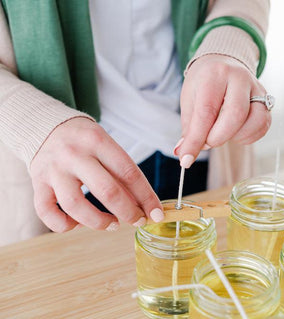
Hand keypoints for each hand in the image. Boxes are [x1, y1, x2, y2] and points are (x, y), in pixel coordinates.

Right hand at [30, 118, 163, 231]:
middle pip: (107, 191)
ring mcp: (53, 170)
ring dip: (99, 222)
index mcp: (97, 141)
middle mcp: (74, 154)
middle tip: (138, 221)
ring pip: (75, 205)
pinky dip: (64, 225)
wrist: (45, 126)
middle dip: (128, 212)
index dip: (146, 197)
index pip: (129, 172)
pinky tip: (77, 224)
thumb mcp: (107, 146)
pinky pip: (46, 212)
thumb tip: (143, 205)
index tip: (156, 213)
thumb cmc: (84, 141)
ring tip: (112, 224)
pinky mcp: (37, 183)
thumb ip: (122, 173)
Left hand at [174, 54, 271, 166]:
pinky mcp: (267, 100)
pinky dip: (248, 136)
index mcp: (215, 74)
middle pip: (235, 115)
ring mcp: (257, 88)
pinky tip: (236, 133)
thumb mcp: (189, 98)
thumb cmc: (204, 83)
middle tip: (207, 142)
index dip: (196, 139)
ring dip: (235, 137)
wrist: (225, 62)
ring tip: (222, 133)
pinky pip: (263, 125)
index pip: (206, 112)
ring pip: (255, 120)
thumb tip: (184, 154)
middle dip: (217, 138)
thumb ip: (189, 127)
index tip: (186, 158)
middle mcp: (239, 78)